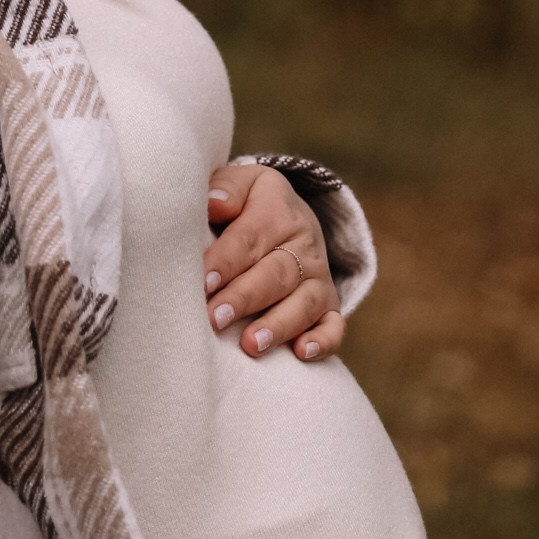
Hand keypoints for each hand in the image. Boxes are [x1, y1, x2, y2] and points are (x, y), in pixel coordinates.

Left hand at [205, 161, 342, 360]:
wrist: (290, 216)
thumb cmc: (247, 205)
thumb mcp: (240, 184)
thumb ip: (226, 189)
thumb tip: (213, 202)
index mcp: (277, 210)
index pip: (250, 237)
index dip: (226, 261)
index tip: (204, 282)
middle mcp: (304, 244)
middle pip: (276, 274)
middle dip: (245, 298)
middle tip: (216, 319)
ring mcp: (319, 277)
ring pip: (304, 302)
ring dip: (278, 325)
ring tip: (251, 345)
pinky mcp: (329, 304)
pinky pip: (334, 325)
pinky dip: (323, 341)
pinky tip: (302, 354)